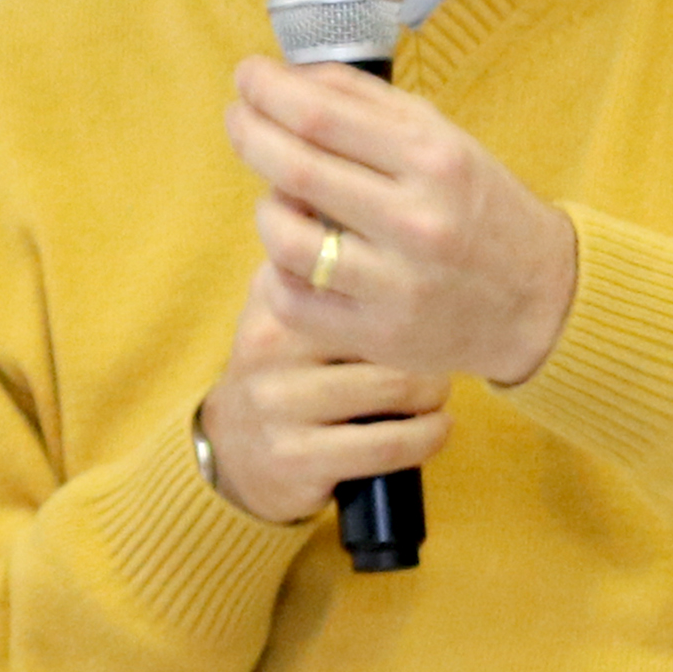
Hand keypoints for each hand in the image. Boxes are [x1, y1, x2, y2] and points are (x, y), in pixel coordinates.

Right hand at [199, 262, 453, 523]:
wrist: (232, 450)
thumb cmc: (289, 369)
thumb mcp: (292, 308)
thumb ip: (330, 264)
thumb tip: (396, 213)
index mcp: (275, 296)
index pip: (360, 274)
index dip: (409, 288)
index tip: (433, 299)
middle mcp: (268, 345)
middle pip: (386, 331)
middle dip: (430, 346)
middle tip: (440, 355)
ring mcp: (277, 404)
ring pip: (395, 387)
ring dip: (434, 392)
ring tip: (436, 391)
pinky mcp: (294, 457)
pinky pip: (386, 444)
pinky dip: (427, 436)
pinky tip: (437, 427)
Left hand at [222, 56, 576, 387]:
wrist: (538, 300)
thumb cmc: (480, 208)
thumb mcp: (445, 138)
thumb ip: (369, 103)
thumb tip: (291, 74)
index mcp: (435, 160)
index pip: (322, 116)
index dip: (269, 90)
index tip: (247, 76)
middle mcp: (417, 221)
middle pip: (295, 168)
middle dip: (249, 132)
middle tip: (237, 117)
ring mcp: (397, 284)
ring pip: (285, 238)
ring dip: (265, 206)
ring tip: (276, 194)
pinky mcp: (378, 335)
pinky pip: (292, 300)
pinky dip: (276, 270)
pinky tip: (291, 252)